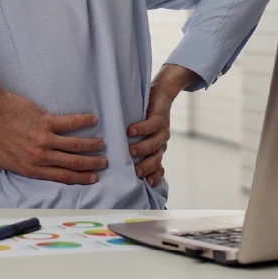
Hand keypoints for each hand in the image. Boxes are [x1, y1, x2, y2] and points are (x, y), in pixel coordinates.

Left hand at [0, 82, 106, 198]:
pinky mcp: (46, 121)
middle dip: (90, 165)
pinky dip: (83, 121)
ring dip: (91, 146)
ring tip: (102, 145)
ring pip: (75, 145)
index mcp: (30, 168)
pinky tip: (93, 120)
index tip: (91, 178)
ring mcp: (45, 138)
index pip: (60, 176)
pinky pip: (70, 122)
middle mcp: (41, 156)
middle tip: (102, 164)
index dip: (78, 178)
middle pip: (72, 163)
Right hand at [127, 64, 197, 186]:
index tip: (143, 183)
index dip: (152, 176)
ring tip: (130, 150)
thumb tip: (115, 159)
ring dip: (142, 148)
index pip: (156, 168)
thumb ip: (134, 146)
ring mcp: (162, 132)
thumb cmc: (146, 116)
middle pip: (155, 160)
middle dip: (145, 167)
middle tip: (133, 172)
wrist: (161, 95)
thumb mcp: (142, 134)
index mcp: (157, 150)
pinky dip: (141, 129)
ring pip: (153, 144)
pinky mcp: (159, 119)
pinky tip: (131, 130)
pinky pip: (150, 126)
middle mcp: (161, 143)